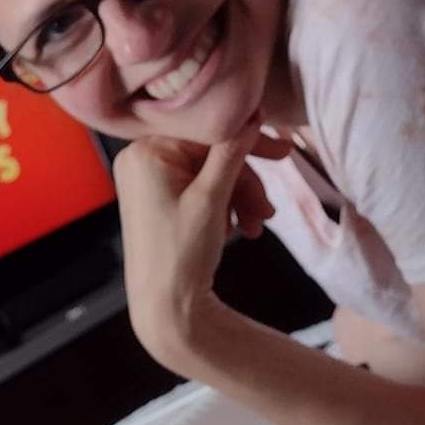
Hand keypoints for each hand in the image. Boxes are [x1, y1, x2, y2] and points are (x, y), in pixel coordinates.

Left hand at [113, 129, 278, 367]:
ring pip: (210, 173)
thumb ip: (232, 152)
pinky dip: (225, 206)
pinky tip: (240, 230)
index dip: (248, 141)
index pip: (207, 132)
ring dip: (240, 198)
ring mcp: (148, 181)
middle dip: (245, 182)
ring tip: (256, 226)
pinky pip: (200, 189)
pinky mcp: (157, 199)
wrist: (165, 311)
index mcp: (145, 152)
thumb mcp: (212, 199)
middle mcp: (141, 160)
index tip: (284, 151)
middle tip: (268, 208)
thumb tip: (252, 112)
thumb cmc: (182, 255)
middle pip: (210, 154)